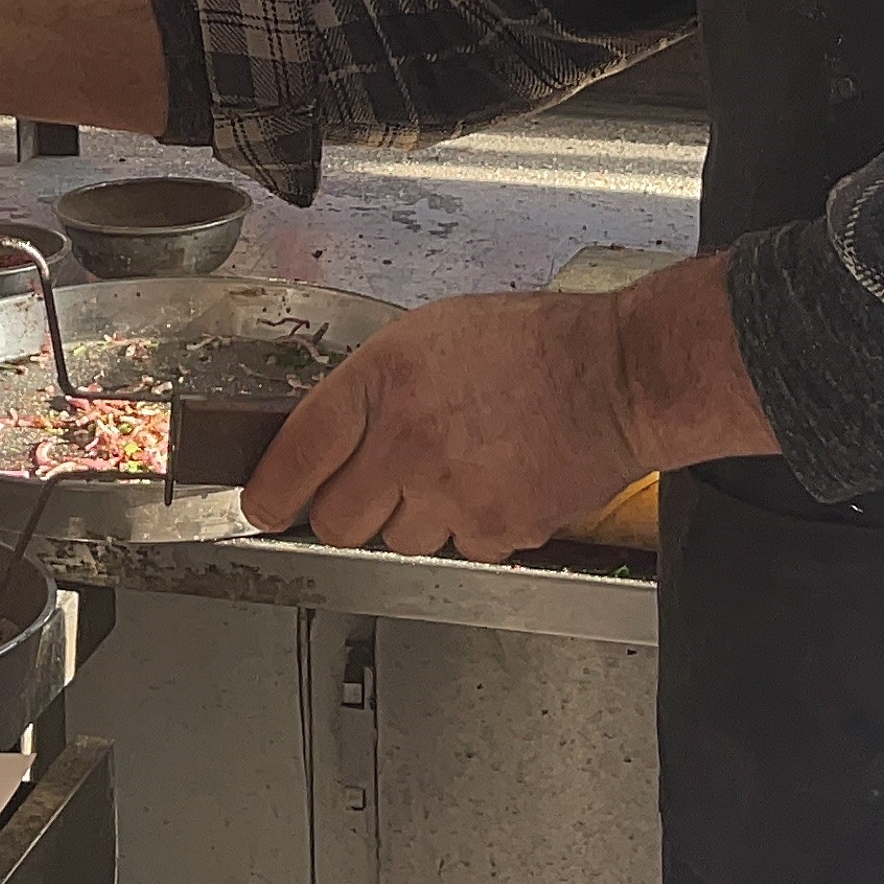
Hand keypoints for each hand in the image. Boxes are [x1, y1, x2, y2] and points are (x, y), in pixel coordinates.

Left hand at [241, 290, 653, 560]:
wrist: (619, 375)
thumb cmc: (534, 344)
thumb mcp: (429, 334)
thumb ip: (374, 386)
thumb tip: (332, 435)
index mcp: (384, 380)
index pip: (298, 453)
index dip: (271, 492)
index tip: (263, 507)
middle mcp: (408, 441)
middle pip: (338, 521)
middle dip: (348, 510)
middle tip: (374, 487)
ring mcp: (452, 492)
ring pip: (398, 541)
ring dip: (414, 518)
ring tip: (455, 471)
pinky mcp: (496, 529)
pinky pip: (461, 548)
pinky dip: (472, 527)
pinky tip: (495, 484)